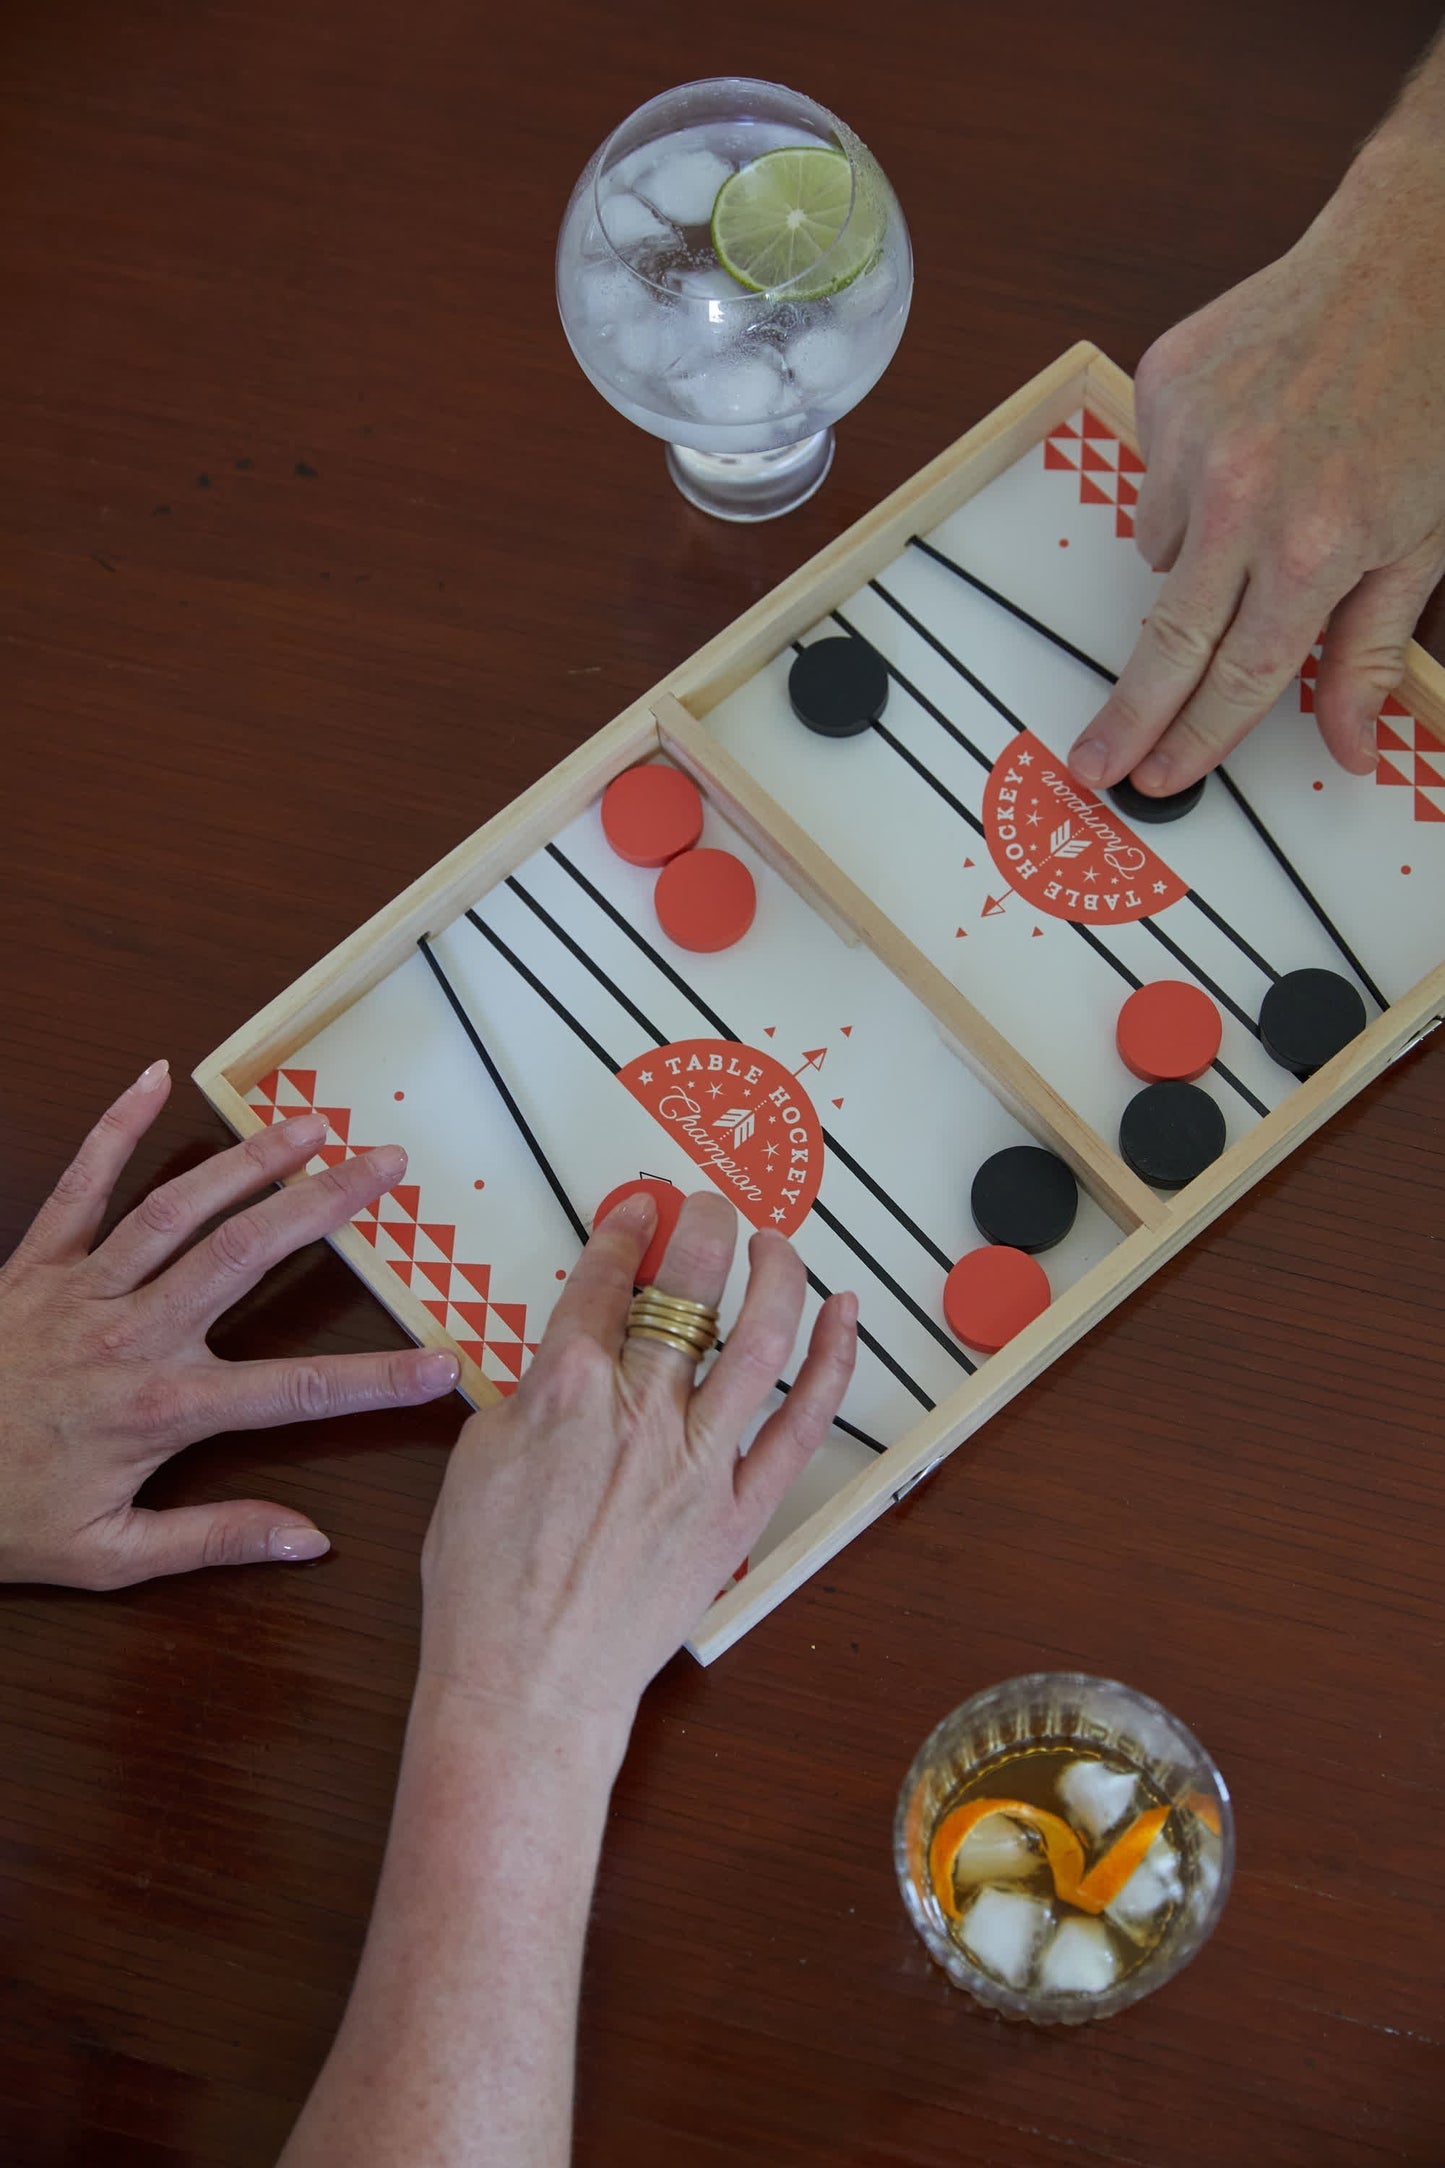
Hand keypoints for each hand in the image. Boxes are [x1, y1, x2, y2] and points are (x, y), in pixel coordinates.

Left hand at [0, 1059, 459, 1589]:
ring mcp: (83, 1289)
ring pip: (178, 1209)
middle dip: (325, 1206)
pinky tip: (152, 1078)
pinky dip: (113, 1128)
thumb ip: (214, 1541)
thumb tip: (308, 1542)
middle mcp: (133, 1334)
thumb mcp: (108, 1556)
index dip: (376, 1381)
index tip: (441, 1363)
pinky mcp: (34, 1264)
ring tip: (310, 1124)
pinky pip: (79, 1185)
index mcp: (162, 1410)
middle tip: (386, 1163)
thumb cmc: (2, 1517)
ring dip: (248, 1161)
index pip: (293, 1393)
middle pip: (245, 1256)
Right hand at [418, 1187, 857, 1729]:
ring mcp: (698, 1459)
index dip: (624, 1232)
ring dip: (775, 1273)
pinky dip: (833, 1361)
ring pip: (760, 1338)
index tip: (638, 1212)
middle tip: (707, 1207)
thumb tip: (565, 1363)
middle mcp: (639, 1410)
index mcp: (563, 1388)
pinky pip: (803, 1422)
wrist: (527, 1683)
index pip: (604, 1281)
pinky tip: (845, 1315)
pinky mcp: (739, 1509)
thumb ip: (531, 1395)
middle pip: (689, 1289)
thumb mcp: (478, 1459)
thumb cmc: (486, 1585)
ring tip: (774, 1243)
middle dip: (704, 1228)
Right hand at [1069, 140, 1444, 796]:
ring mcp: (1192, 441)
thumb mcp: (1425, 538)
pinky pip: (1154, 477)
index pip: (1237, 677)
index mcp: (1314, 546)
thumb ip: (1370, 650)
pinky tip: (1244, 442)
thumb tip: (1345, 741)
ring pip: (1164, 552)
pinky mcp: (1164, 389)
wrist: (1411, 256)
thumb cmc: (1432, 390)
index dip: (1195, 739)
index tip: (1158, 776)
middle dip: (1129, 715)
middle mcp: (1242, 499)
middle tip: (1093, 761)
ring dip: (1198, 557)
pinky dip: (1188, 480)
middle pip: (1168, 643)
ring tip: (1263, 501)